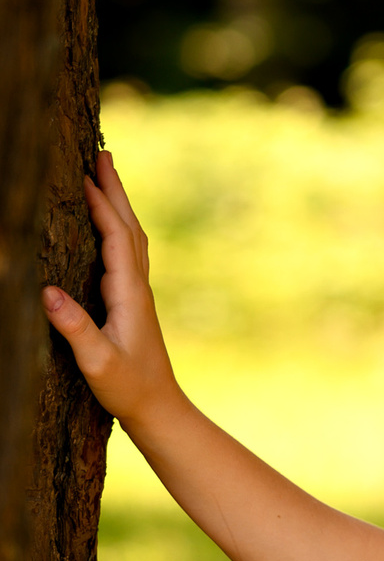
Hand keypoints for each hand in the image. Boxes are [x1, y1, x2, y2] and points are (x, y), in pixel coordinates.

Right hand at [42, 151, 183, 431]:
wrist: (158, 407)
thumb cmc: (127, 387)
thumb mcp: (97, 361)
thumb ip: (75, 329)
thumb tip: (47, 292)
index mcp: (130, 294)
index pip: (117, 239)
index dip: (102, 206)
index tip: (85, 175)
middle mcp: (138, 286)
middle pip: (128, 227)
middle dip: (114, 190)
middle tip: (103, 153)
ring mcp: (137, 292)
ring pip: (130, 236)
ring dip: (118, 203)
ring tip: (105, 174)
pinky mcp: (132, 300)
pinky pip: (126, 251)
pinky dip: (116, 226)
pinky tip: (108, 223)